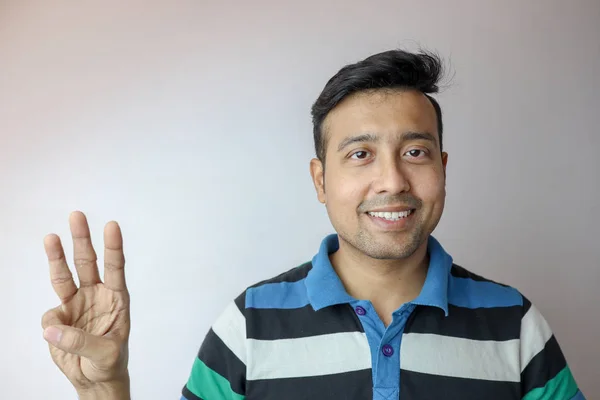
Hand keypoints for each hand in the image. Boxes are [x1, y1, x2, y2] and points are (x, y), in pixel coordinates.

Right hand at [41, 211, 130, 397]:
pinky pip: (50, 317)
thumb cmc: (110, 362)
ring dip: (56, 257)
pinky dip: (52, 327)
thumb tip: (52, 329)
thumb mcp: (106, 354)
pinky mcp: (59, 317)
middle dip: (82, 239)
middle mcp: (96, 295)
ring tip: (50, 237)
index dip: (113, 247)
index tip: (112, 226)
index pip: (115, 268)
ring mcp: (76, 304)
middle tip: (77, 215)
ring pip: (64, 276)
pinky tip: (60, 339)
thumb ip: (81, 342)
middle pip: (87, 262)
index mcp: (116, 298)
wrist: (95, 378)